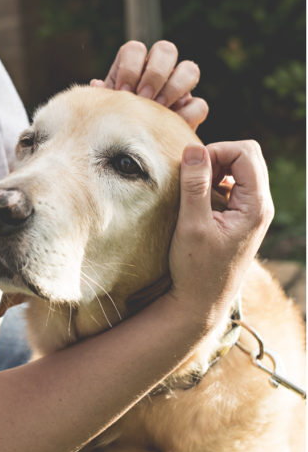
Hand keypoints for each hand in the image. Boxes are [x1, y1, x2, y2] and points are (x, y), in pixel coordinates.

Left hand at [91, 40, 208, 129]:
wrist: (134, 148)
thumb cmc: (115, 123)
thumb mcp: (106, 109)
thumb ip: (103, 96)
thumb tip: (97, 85)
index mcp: (134, 66)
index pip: (135, 49)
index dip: (130, 67)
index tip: (122, 91)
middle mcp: (159, 71)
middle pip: (166, 49)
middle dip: (155, 73)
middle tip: (143, 96)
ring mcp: (179, 88)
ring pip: (190, 69)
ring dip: (173, 88)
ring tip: (158, 108)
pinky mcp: (192, 109)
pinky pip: (199, 104)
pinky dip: (187, 114)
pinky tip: (171, 126)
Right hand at [168, 140, 273, 323]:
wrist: (201, 302)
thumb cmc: (196, 269)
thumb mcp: (192, 225)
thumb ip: (195, 185)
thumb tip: (193, 149)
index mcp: (256, 206)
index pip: (245, 153)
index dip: (217, 150)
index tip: (192, 168)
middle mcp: (260, 205)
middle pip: (247, 156)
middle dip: (218, 156)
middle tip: (193, 175)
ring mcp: (252, 211)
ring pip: (240, 168)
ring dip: (215, 169)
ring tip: (194, 190)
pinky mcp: (241, 217)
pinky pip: (232, 184)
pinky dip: (214, 183)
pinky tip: (198, 202)